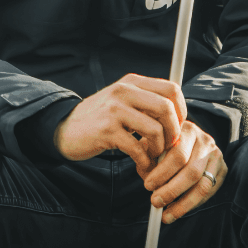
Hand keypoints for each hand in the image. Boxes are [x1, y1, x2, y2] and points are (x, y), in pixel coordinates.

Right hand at [52, 73, 185, 176]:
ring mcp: (114, 110)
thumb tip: (179, 115)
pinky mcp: (107, 131)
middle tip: (168, 146)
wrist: (65, 129)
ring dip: (159, 149)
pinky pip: (138, 148)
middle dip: (173, 132)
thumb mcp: (122, 101)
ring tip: (153, 156)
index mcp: (131, 82)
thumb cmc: (100, 118)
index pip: (171, 89)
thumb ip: (146, 102)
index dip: (181, 110)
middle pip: (166, 108)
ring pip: (155, 129)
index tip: (177, 127)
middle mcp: (123, 91)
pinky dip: (145, 161)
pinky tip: (141, 165)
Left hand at [144, 118, 224, 223]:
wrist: (189, 139)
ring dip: (183, 204)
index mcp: (187, 130)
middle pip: (192, 171)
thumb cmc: (166, 144)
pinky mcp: (223, 169)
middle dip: (172, 190)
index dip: (162, 173)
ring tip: (166, 215)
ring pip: (203, 185)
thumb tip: (148, 179)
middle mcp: (205, 141)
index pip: (178, 154)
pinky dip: (192, 204)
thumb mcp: (154, 145)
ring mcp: (216, 155)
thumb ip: (148, 158)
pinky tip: (178, 209)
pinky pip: (209, 192)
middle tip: (155, 202)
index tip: (147, 186)